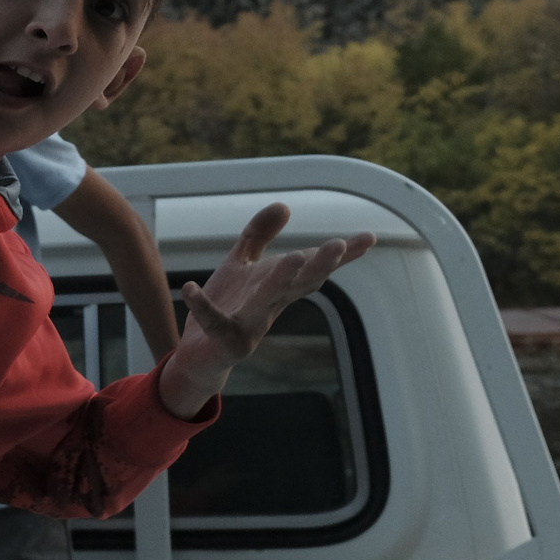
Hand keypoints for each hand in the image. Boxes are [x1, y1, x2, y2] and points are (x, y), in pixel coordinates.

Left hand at [155, 203, 375, 419]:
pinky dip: (202, 305)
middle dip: (319, 265)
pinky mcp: (222, 341)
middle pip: (300, 284)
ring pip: (267, 302)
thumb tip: (284, 205)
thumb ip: (258, 236)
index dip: (340, 255)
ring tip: (292, 257)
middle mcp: (270, 306)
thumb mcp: (241, 265)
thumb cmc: (227, 305)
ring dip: (280, 281)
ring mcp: (249, 326)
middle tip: (338, 246)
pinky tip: (189, 288)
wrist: (198, 354)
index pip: (312, 268)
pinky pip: (212, 321)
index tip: (369, 237)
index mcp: (278, 287)